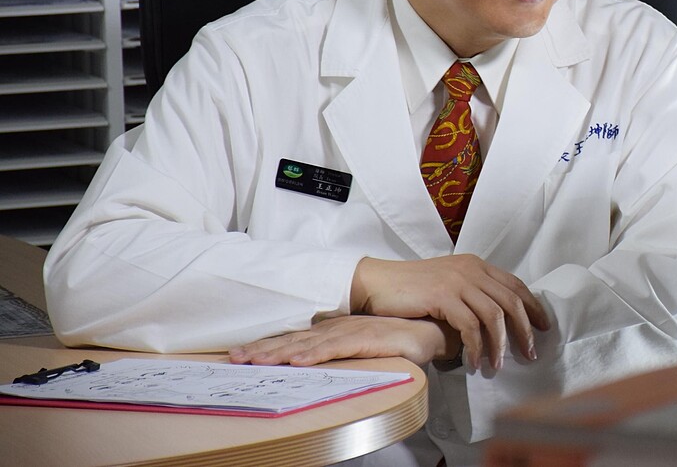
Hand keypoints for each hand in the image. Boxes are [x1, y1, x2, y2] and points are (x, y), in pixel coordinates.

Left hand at [228, 315, 459, 366]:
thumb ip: (335, 352)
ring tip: (256, 361)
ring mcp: (351, 332)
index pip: (292, 340)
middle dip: (263, 349)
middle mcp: (336, 328)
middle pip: (293, 340)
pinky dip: (315, 354)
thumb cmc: (394, 341)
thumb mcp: (358, 347)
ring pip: (308, 344)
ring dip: (280, 352)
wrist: (428, 332)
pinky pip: (336, 348)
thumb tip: (308, 361)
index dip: (266, 346)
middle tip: (235, 358)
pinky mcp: (367, 340)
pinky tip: (298, 360)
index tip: (239, 354)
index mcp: (332, 330)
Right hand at [350, 255, 549, 370]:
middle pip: (510, 301)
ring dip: (500, 344)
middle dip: (524, 330)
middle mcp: (471, 270)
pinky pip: (469, 326)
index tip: (543, 327)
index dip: (532, 307)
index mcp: (476, 265)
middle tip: (530, 353)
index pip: (514, 285)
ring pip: (494, 315)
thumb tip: (493, 324)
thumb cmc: (410, 290)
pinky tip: (473, 362)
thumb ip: (470, 295)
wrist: (376, 283)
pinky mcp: (443, 295)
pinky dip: (475, 347)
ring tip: (499, 365)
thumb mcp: (448, 285)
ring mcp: (457, 281)